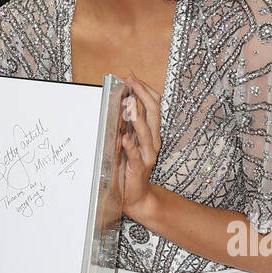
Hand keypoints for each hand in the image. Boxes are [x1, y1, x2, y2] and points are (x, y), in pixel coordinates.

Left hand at [120, 72, 161, 222]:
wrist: (136, 197)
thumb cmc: (130, 169)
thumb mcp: (130, 143)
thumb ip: (127, 127)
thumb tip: (118, 106)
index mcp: (151, 133)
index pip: (153, 105)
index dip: (144, 89)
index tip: (131, 76)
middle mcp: (153, 141)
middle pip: (153, 112)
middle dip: (142, 94)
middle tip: (130, 80)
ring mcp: (148, 154)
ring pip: (147, 132)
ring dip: (137, 117)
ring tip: (129, 104)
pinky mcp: (139, 168)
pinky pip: (136, 155)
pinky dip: (130, 146)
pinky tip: (124, 138)